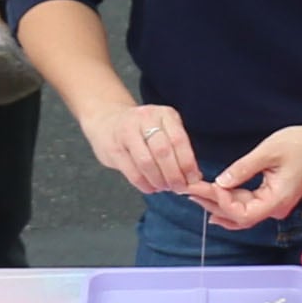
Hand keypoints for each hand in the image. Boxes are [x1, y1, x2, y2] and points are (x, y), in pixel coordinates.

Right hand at [81, 98, 203, 195]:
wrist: (107, 122)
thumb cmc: (141, 131)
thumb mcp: (163, 130)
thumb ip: (177, 149)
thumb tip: (194, 176)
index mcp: (164, 114)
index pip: (179, 140)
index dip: (187, 163)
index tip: (193, 180)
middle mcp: (145, 119)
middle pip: (163, 152)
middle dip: (174, 175)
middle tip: (179, 188)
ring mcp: (127, 132)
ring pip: (147, 162)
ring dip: (159, 181)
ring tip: (164, 188)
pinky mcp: (114, 148)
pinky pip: (132, 171)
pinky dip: (144, 184)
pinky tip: (151, 188)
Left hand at [200, 118, 301, 228]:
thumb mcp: (270, 151)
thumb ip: (243, 168)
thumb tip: (221, 181)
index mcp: (277, 200)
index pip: (242, 213)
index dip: (221, 202)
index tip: (205, 186)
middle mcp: (275, 209)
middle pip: (238, 217)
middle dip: (213, 203)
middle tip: (189, 191)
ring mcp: (274, 205)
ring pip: (241, 213)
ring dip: (219, 204)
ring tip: (196, 194)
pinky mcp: (273, 198)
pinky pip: (248, 206)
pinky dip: (230, 202)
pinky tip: (213, 200)